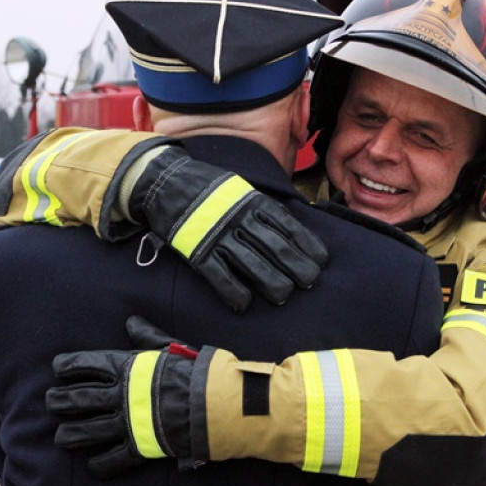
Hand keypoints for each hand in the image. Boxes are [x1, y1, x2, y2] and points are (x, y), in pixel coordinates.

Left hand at [45, 317, 197, 478]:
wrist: (210, 402)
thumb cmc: (191, 371)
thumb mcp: (167, 347)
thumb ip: (146, 336)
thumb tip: (132, 322)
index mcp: (124, 368)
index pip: (84, 364)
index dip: (67, 366)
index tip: (58, 368)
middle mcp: (119, 396)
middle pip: (76, 400)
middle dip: (58, 401)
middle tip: (51, 402)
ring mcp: (126, 423)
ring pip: (85, 432)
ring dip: (68, 435)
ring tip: (60, 437)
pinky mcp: (138, 447)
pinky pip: (111, 460)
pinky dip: (100, 465)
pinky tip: (93, 465)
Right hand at [124, 147, 328, 311]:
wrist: (164, 181)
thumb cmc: (208, 188)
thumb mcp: (241, 188)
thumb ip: (263, 207)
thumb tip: (289, 228)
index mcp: (253, 202)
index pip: (289, 227)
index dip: (308, 246)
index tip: (321, 261)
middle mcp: (240, 219)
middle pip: (276, 248)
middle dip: (297, 268)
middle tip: (308, 283)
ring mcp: (218, 236)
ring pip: (253, 265)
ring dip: (272, 283)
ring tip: (283, 296)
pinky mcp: (198, 252)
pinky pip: (220, 277)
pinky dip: (234, 292)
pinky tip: (245, 304)